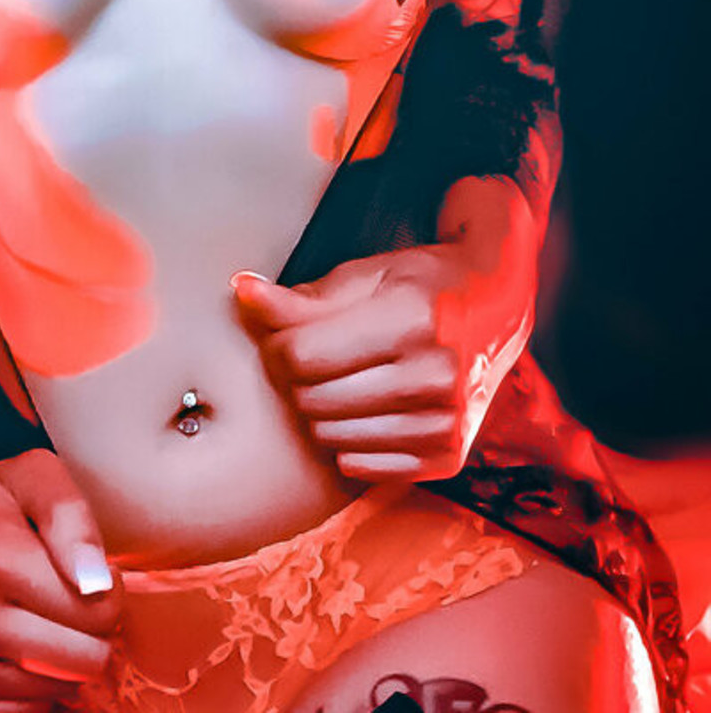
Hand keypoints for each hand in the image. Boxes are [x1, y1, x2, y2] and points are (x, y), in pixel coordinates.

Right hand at [0, 448, 122, 712]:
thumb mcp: (33, 475)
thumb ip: (72, 517)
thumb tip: (97, 583)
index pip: (100, 611)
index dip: (109, 592)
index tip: (87, 573)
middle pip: (85, 660)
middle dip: (89, 631)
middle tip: (64, 601)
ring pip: (59, 690)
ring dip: (59, 660)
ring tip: (33, 619)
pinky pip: (27, 712)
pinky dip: (31, 688)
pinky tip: (13, 650)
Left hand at [232, 175, 538, 481]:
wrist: (499, 305)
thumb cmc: (424, 283)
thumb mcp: (367, 275)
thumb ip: (302, 297)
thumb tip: (241, 293)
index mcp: (412, 320)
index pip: (303, 355)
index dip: (276, 345)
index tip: (282, 334)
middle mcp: (436, 375)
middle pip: (313, 398)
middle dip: (298, 377)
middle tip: (313, 355)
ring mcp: (447, 422)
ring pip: (331, 436)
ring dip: (320, 409)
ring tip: (342, 378)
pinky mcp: (448, 457)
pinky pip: (360, 465)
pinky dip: (348, 440)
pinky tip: (365, 407)